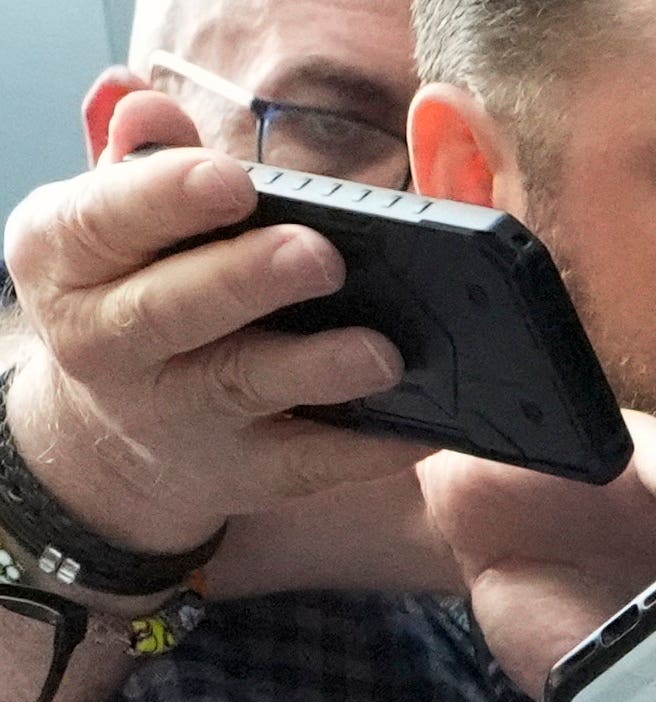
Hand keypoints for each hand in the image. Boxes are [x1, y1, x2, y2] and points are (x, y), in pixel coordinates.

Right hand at [1, 115, 418, 561]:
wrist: (108, 433)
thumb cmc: (132, 288)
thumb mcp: (110, 220)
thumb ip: (137, 161)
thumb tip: (144, 102)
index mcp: (64, 256)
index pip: (107, 219)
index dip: (169, 198)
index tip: (233, 180)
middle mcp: (103, 340)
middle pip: (173, 308)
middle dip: (247, 279)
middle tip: (321, 255)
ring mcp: (174, 414)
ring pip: (243, 386)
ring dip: (317, 368)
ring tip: (380, 351)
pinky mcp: (242, 471)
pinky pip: (309, 462)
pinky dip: (365, 447)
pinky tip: (417, 426)